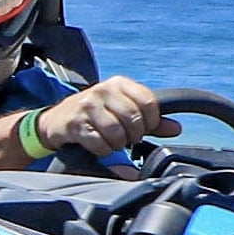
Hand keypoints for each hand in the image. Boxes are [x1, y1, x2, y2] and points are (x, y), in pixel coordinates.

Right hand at [39, 76, 175, 165]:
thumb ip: (151, 120)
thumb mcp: (123, 110)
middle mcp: (103, 90)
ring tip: (113, 142)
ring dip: (118, 144)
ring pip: (117, 133)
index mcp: (119, 83)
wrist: (58, 119)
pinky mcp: (75, 124)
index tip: (145, 128)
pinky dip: (104, 150)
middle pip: (133, 119)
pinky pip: (100, 143)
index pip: (148, 102)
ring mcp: (87, 106)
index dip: (152, 121)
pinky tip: (99, 145)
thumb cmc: (97, 115)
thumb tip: (175, 128)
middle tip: (128, 139)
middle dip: (134, 135)